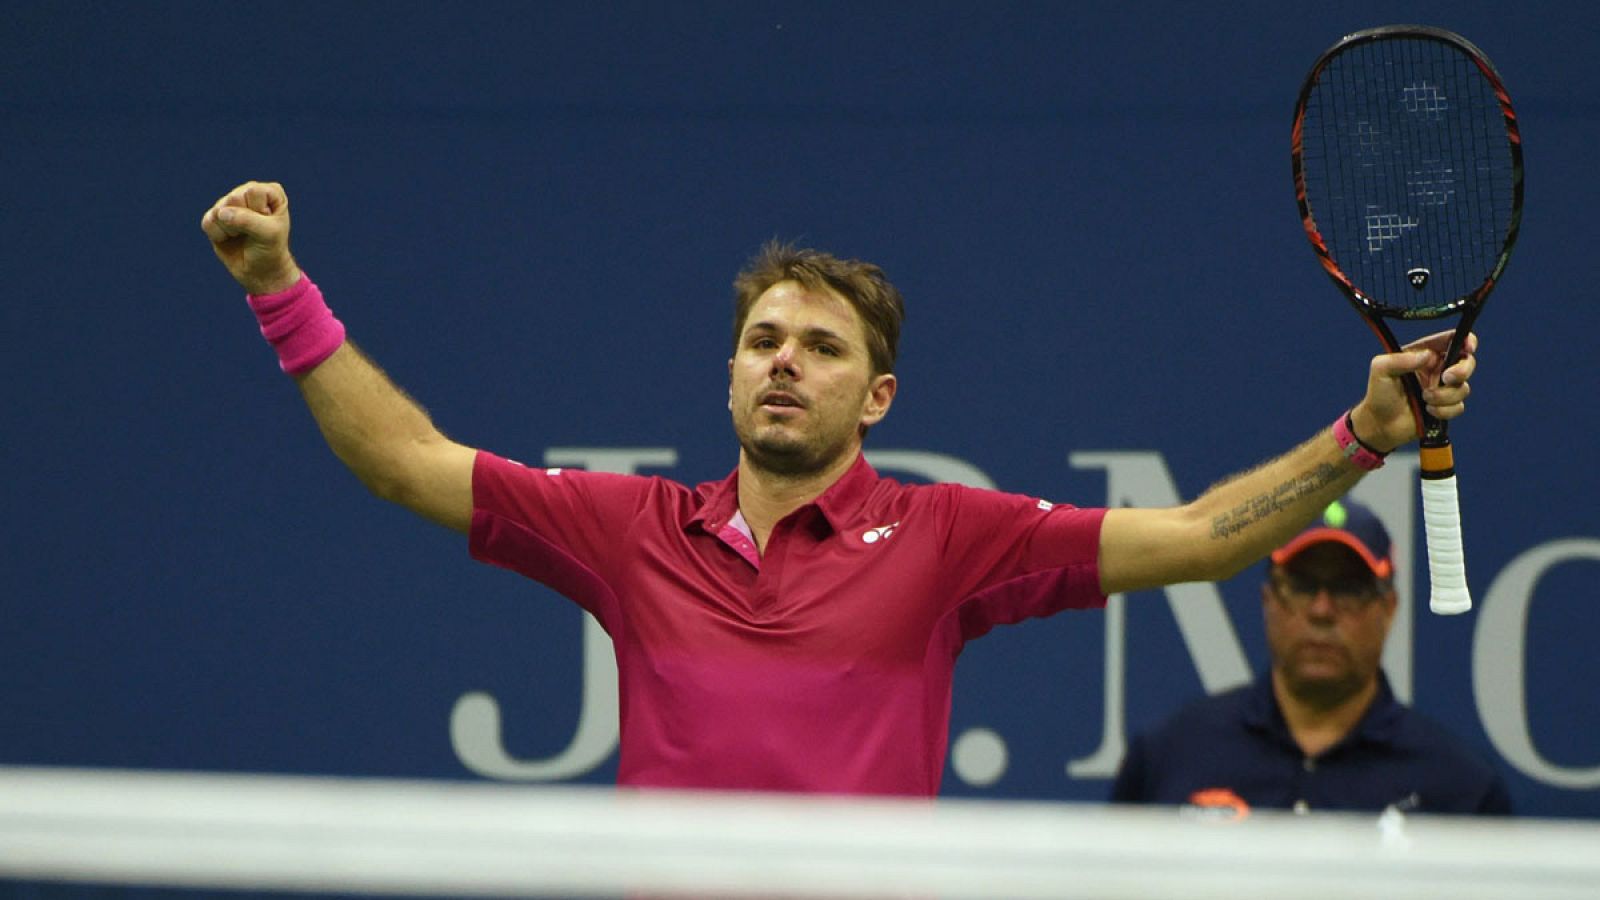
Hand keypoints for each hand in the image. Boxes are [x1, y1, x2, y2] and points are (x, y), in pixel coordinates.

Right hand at [200, 181, 301, 294]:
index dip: (259, 212)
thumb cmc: (270, 248)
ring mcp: (229, 203)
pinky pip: (208, 222)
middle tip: (253, 232)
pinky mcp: (214, 217)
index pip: (253, 192)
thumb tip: (220, 213)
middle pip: (234, 199)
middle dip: (243, 221)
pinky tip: (229, 238)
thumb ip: (247, 220)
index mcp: (270, 192)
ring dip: (231, 230)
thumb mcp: (268, 234)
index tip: (268, 224)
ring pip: (219, 211)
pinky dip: (219, 235)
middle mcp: (248, 192)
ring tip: (243, 235)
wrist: (260, 271)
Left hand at [1351, 330, 1477, 450]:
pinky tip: (1428, 411)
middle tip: (1447, 378)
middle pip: (1467, 362)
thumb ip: (1400, 359)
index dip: (1466, 340)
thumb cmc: (1379, 394)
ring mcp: (1443, 388)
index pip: (1451, 340)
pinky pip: (1458, 407)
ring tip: (1424, 398)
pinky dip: (1443, 410)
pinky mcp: (1446, 407)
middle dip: (1462, 370)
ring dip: (1444, 395)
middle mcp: (1437, 369)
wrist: (1380, 424)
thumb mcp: (1381, 370)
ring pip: (1463, 388)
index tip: (1468, 347)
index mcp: (1424, 353)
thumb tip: (1428, 355)